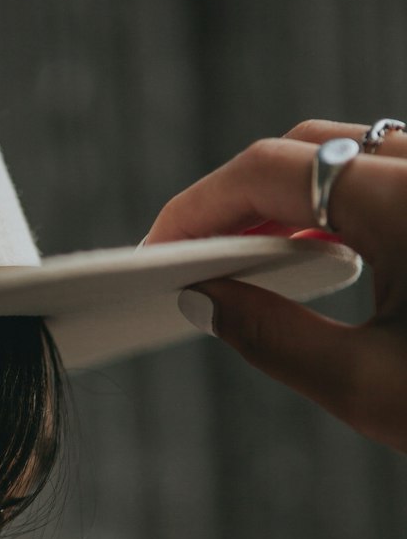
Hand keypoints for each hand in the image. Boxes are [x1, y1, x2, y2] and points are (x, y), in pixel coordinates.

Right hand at [143, 118, 406, 454]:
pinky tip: (317, 256)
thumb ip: (272, 340)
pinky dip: (335, 205)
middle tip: (192, 263)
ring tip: (244, 263)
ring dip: (285, 199)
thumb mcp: (373, 390)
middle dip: (236, 199)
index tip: (155, 253)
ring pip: (346, 156)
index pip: (268, 170)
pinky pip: (385, 174)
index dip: (197, 207)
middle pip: (305, 149)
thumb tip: (203, 299)